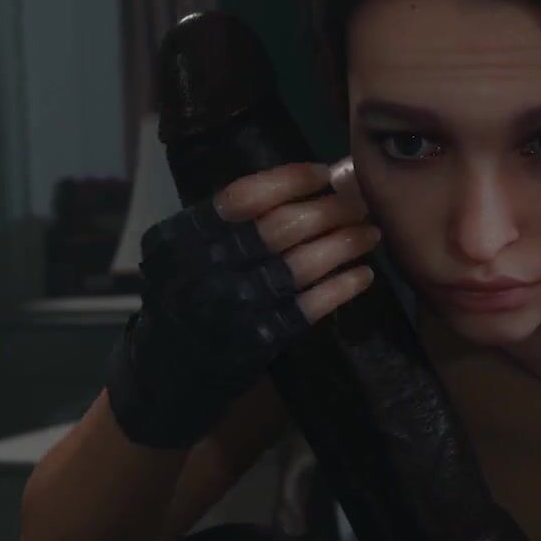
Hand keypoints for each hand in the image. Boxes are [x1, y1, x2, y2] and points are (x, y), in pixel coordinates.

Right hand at [106, 159, 380, 447]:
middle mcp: (209, 268)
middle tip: (360, 202)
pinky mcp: (260, 338)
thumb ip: (233, 221)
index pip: (245, 196)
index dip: (290, 180)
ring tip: (371, 233)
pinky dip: (342, 287)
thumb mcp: (189, 248)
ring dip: (344, 244)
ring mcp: (236, 305)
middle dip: (330, 210)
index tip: (325, 173)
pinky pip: (311, 306)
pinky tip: (364, 275)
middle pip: (282, 227)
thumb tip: (310, 183)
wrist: (170, 367)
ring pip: (302, 265)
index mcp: (188, 236)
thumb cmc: (188, 293)